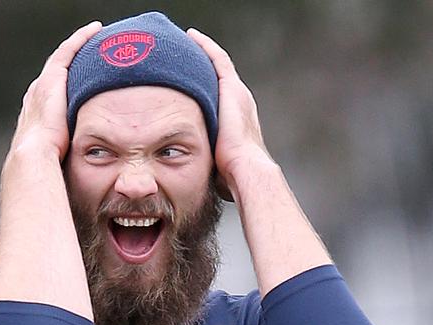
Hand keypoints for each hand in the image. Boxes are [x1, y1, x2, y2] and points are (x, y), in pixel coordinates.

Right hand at [8, 21, 101, 161]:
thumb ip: (66, 162)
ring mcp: (44, 85)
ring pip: (63, 59)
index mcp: (36, 117)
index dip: (66, 88)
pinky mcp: (53, 78)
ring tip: (95, 38)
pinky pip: (69, 51)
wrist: (34, 158)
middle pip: (57, 75)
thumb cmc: (46, 168)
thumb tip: (80, 183)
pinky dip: (81, 39)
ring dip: (78, 47)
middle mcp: (36, 97)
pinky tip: (95, 31)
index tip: (79, 85)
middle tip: (89, 56)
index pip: (53, 97)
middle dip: (71, 65)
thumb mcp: (56, 163)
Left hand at [187, 27, 271, 200]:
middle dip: (205, 66)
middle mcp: (240, 102)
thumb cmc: (232, 177)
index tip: (194, 82)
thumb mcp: (218, 166)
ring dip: (204, 52)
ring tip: (188, 41)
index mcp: (237, 121)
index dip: (208, 88)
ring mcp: (237, 93)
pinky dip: (205, 47)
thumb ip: (209, 163)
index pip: (220, 99)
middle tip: (187, 55)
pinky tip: (192, 37)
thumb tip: (196, 180)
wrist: (245, 170)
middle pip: (219, 78)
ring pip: (218, 64)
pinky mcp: (231, 87)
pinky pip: (216, 59)